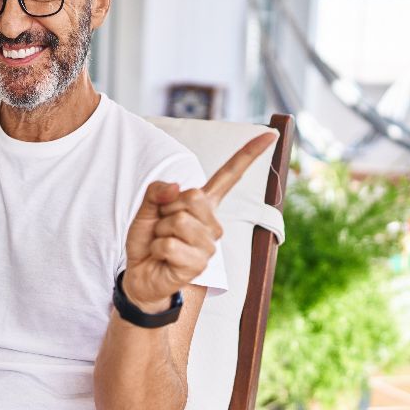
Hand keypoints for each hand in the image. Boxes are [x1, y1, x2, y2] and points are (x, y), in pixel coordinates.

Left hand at [122, 133, 277, 310]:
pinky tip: (162, 256)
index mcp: (204, 205)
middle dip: (166, 208)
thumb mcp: (147, 209)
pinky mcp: (200, 264)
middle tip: (161, 226)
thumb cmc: (148, 240)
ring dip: (159, 231)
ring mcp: (209, 245)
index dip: (248, 155)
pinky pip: (169, 243)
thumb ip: (157, 191)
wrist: (140, 275)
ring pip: (178, 221)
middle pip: (192, 196)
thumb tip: (177, 187)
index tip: (269, 134)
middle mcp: (213, 223)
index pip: (229, 176)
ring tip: (161, 243)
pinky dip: (156, 247)